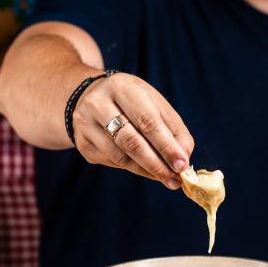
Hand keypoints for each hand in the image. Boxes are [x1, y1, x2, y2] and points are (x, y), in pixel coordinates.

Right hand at [72, 72, 193, 188]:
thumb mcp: (154, 103)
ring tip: (166, 178)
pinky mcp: (83, 144)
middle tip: (174, 179)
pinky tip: (146, 169)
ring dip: (147, 171)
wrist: (87, 96)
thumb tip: (184, 158)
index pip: (147, 121)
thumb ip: (173, 128)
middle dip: (157, 164)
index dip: (166, 146)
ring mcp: (86, 125)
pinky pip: (113, 162)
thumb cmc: (130, 100)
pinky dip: (134, 168)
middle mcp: (98, 104)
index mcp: (121, 87)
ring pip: (120, 157)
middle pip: (131, 141)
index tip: (182, 165)